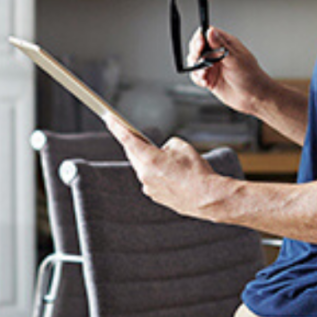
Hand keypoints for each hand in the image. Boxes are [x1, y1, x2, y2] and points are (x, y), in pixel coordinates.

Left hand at [103, 116, 231, 220]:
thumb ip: (167, 145)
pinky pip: (150, 179)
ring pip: (142, 167)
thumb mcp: (182, 147)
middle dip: (135, 144)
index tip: (109, 119)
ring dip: (149, 160)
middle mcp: (145, 175)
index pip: (128, 139)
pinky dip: (156, 173)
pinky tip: (171, 173)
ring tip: (167, 159)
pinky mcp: (155, 196)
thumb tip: (163, 151)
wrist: (208, 198)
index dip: (117, 127)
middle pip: (133, 154)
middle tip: (138, 135)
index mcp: (150, 159)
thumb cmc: (198, 174)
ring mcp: (149, 187)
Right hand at [189, 27, 273, 115]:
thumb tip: (210, 31)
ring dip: (197, 68)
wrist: (253, 97)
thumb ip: (220, 46)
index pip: (207, 33)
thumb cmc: (251, 76)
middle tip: (200, 61)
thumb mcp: (235, 59)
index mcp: (225, 44)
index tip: (200, 45)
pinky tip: (205, 82)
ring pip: (195, 61)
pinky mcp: (210, 79)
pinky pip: (196, 76)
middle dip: (195, 53)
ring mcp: (213, 66)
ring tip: (204, 74)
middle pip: (197, 47)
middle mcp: (217, 54)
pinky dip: (198, 78)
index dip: (200, 37)